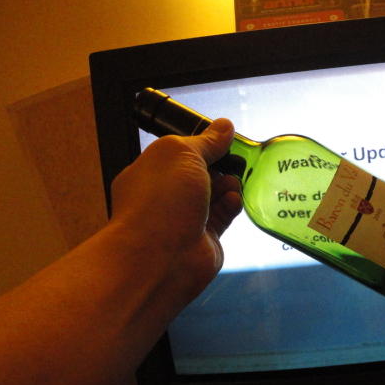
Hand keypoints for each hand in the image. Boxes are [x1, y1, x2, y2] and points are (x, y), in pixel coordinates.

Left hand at [109, 118, 242, 318]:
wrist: (161, 258)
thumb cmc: (161, 201)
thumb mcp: (183, 154)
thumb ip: (206, 141)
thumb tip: (225, 126)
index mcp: (150, 172)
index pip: (179, 154)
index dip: (202, 145)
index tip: (222, 139)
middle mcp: (166, 196)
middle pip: (200, 174)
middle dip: (219, 165)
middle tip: (234, 161)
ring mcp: (185, 219)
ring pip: (214, 195)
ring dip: (227, 185)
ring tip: (232, 183)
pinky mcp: (205, 238)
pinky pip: (223, 216)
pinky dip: (231, 205)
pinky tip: (234, 200)